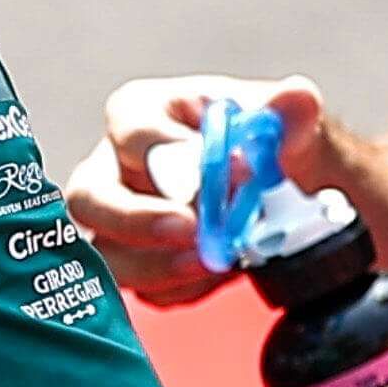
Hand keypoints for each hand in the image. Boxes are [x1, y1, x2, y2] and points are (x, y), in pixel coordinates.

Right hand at [58, 72, 330, 311]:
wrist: (289, 197)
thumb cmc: (271, 146)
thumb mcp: (288, 123)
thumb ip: (289, 111)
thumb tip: (297, 98)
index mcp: (143, 113)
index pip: (131, 131)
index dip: (176, 154)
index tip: (231, 170)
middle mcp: (115, 166)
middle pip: (90, 198)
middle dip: (138, 219)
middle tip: (192, 230)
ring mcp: (120, 220)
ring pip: (109, 254)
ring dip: (160, 265)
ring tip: (217, 261)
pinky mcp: (136, 264)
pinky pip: (142, 288)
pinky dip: (184, 287)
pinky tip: (221, 272)